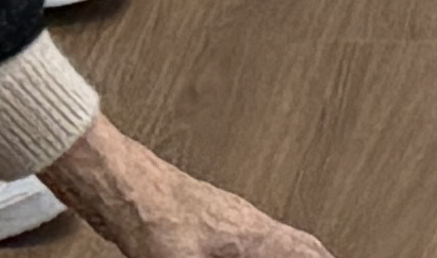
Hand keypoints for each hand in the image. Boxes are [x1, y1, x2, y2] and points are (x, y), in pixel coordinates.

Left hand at [42, 116, 330, 257]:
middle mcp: (247, 222)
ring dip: (290, 253)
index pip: (307, 252)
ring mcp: (228, 218)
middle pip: (298, 243)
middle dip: (315, 257)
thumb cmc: (151, 215)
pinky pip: (251, 239)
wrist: (121, 184)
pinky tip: (244, 257)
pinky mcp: (206, 221)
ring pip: (275, 238)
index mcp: (253, 233)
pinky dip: (265, 250)